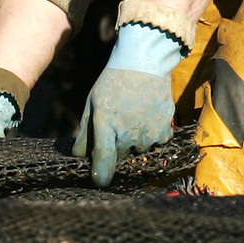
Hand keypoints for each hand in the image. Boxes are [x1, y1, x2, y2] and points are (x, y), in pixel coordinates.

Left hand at [72, 23, 179, 186]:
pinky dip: (150, 135)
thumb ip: (85, 133)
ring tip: (133, 117)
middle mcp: (128, 133)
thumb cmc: (114, 82)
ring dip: (134, 142)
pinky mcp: (164, 133)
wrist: (146, 63)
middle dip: (116, 147)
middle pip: (120, 156)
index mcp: (107, 125)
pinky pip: (154, 144)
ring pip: (138, 151)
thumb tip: (79, 157)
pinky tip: (146, 117)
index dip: (100, 174)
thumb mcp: (93, 103)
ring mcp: (148, 135)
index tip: (99, 180)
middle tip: (117, 125)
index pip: (104, 159)